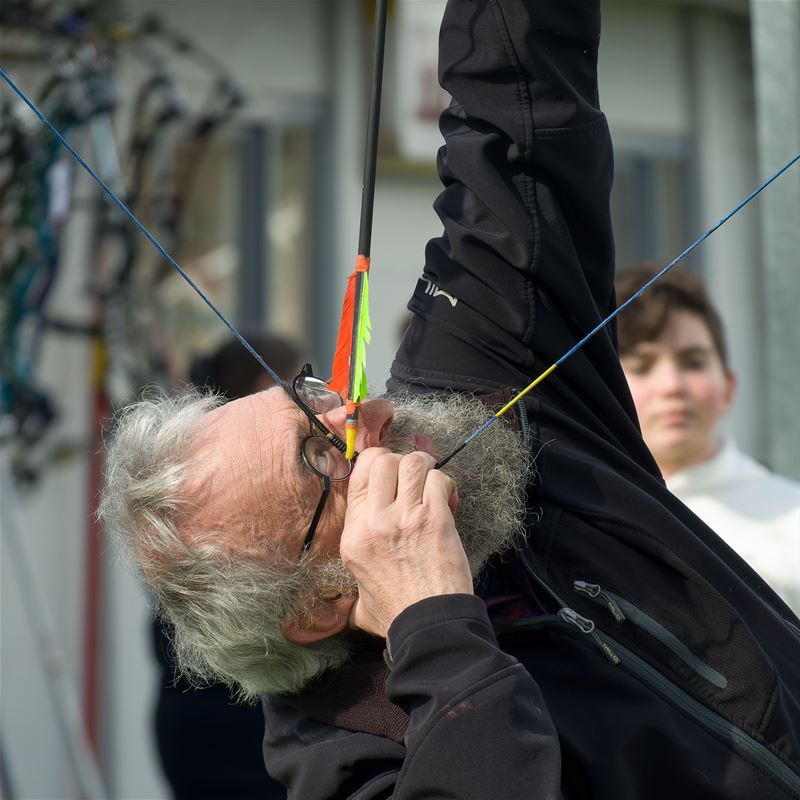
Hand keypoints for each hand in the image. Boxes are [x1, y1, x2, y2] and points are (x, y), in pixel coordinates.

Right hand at [340, 448, 472, 637]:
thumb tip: (350, 601)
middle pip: (383, 460)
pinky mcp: (435, 519)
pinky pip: (438, 480)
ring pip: (412, 463)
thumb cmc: (397, 615)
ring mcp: (405, 518)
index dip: (374, 463)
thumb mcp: (359, 599)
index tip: (388, 472)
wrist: (430, 626)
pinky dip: (444, 482)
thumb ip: (354, 588)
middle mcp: (375, 521)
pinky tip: (446, 497)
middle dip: (399, 460)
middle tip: (411, 475)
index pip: (357, 476)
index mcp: (353, 535)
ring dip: (424, 465)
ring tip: (429, 478)